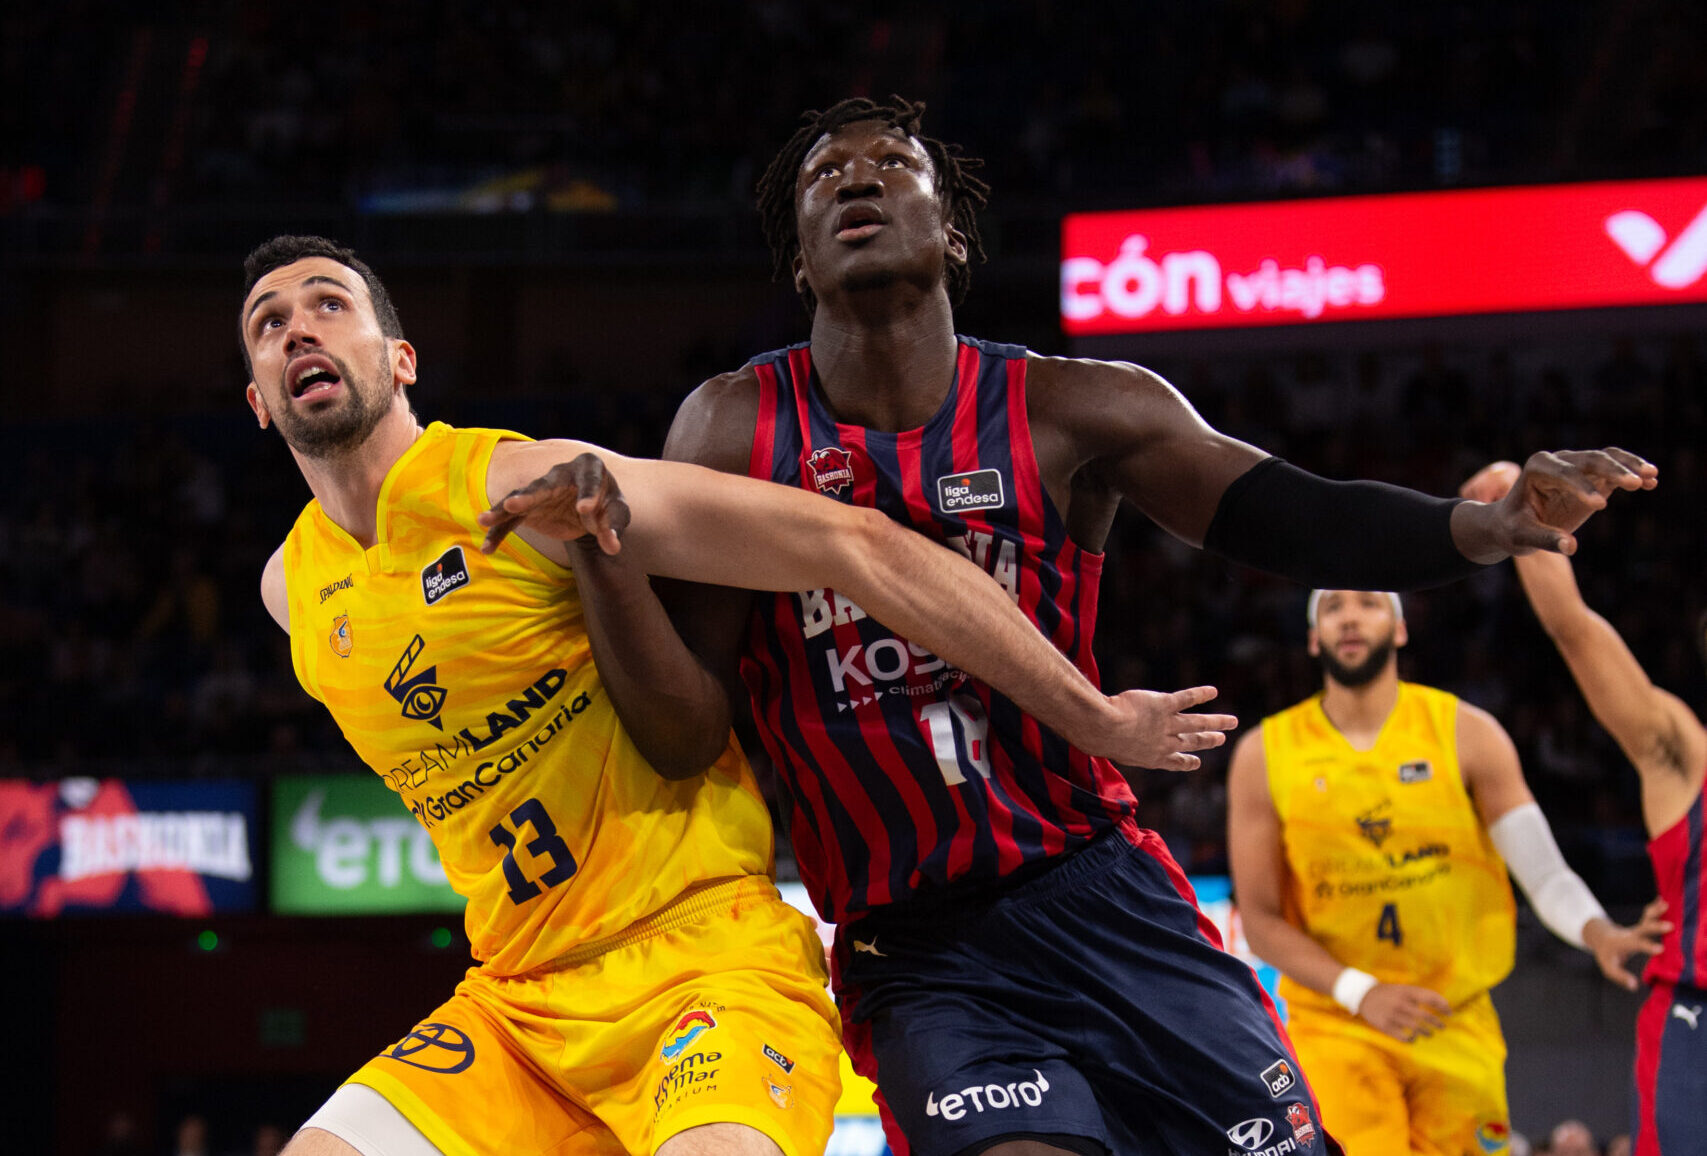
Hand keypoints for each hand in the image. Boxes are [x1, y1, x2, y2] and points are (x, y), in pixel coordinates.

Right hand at [477, 453, 630, 555]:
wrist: (591, 505)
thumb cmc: (606, 503)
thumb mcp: (617, 513)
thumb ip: (613, 528)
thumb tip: (613, 547)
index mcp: (588, 468)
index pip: (589, 481)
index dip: (587, 494)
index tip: (586, 509)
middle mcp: (560, 474)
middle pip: (543, 485)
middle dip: (528, 496)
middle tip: (513, 504)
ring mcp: (541, 490)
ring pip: (519, 500)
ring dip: (502, 511)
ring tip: (484, 520)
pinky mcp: (528, 509)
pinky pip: (511, 521)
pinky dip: (499, 533)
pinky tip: (487, 549)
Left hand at [1101, 685, 1236, 770]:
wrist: (1105, 728)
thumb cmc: (1100, 739)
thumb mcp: (1110, 748)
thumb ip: (1116, 745)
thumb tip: (1099, 742)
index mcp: (1152, 758)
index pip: (1174, 762)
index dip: (1187, 762)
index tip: (1196, 762)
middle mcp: (1164, 744)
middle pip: (1192, 742)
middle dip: (1208, 740)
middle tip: (1221, 739)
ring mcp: (1166, 724)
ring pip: (1197, 723)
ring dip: (1216, 722)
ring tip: (1231, 721)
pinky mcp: (1164, 705)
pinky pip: (1187, 699)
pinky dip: (1200, 694)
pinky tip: (1213, 691)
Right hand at [1357, 983, 1449, 1042]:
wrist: (1362, 995)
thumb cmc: (1389, 993)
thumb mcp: (1403, 989)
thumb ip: (1420, 995)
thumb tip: (1444, 1006)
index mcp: (1406, 991)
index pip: (1430, 997)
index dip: (1443, 1006)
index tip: (1450, 1013)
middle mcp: (1400, 1002)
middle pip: (1425, 1016)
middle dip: (1437, 1023)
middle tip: (1442, 1027)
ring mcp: (1392, 1015)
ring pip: (1416, 1028)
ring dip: (1426, 1032)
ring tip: (1429, 1034)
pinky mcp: (1385, 1026)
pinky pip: (1403, 1037)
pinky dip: (1411, 1039)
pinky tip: (1413, 1037)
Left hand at [1460, 449, 1655, 557]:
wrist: (1512, 522)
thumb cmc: (1513, 528)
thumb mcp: (1521, 536)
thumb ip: (1544, 539)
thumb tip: (1571, 546)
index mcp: (1536, 468)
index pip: (1563, 473)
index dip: (1582, 487)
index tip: (1600, 505)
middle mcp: (1557, 460)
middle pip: (1590, 460)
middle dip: (1613, 470)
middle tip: (1635, 484)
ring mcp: (1576, 466)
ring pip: (1607, 458)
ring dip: (1629, 466)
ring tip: (1651, 477)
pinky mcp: (1591, 477)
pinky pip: (1615, 470)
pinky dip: (1633, 473)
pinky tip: (1652, 482)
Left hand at [1583, 898, 1670, 990]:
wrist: (1601, 938)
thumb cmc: (1607, 955)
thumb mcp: (1608, 967)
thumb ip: (1620, 976)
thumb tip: (1634, 985)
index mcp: (1624, 944)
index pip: (1637, 945)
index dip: (1648, 947)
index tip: (1661, 949)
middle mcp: (1632, 934)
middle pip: (1643, 929)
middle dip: (1656, 928)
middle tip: (1670, 926)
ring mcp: (1636, 929)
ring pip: (1646, 919)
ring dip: (1656, 912)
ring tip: (1666, 904)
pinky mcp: (1641, 927)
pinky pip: (1648, 916)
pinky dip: (1655, 908)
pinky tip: (1663, 901)